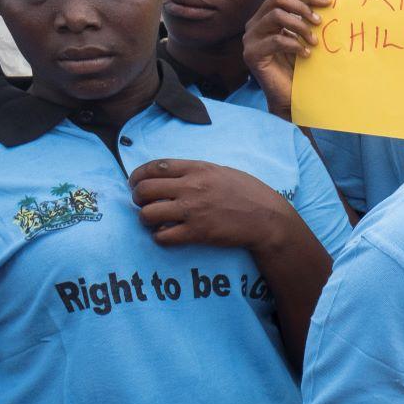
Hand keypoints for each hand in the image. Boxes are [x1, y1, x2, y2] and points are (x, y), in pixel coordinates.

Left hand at [129, 159, 297, 251]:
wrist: (268, 219)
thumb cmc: (250, 194)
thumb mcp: (223, 172)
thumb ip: (197, 171)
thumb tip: (171, 175)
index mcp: (198, 168)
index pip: (154, 167)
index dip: (137, 175)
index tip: (135, 183)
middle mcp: (191, 187)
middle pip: (144, 190)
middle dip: (137, 198)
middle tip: (144, 204)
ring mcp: (193, 211)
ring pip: (147, 214)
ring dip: (146, 219)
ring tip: (155, 221)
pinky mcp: (197, 233)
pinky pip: (162, 236)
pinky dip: (160, 237)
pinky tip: (168, 235)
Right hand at [243, 0, 330, 119]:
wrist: (289, 96)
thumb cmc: (299, 66)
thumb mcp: (304, 38)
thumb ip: (307, 21)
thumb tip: (328, 2)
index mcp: (266, 17)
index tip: (329, 2)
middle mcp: (255, 24)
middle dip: (301, 7)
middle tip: (319, 22)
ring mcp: (251, 39)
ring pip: (276, 16)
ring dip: (300, 27)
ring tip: (314, 42)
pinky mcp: (252, 54)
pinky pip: (276, 40)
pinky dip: (295, 45)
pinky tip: (306, 55)